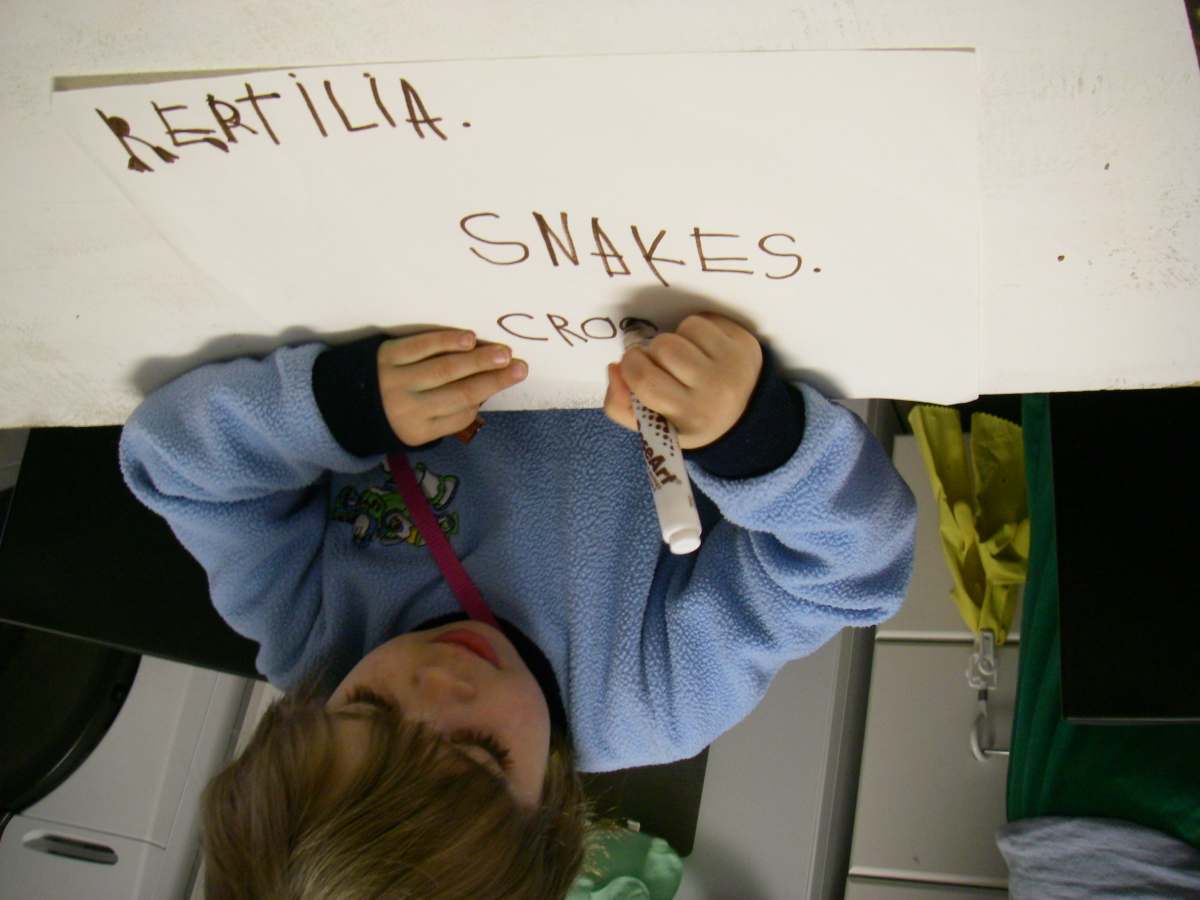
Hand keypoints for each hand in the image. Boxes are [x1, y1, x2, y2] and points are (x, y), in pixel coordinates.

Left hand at [377, 329, 526, 444]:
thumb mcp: (414, 428)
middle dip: (494, 380)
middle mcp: (408, 408)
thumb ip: (446, 416)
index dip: (483, 398)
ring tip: (503, 353)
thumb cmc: (389, 414)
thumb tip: (484, 392)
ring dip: (478, 360)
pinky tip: (469, 338)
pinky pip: (421, 346)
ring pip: (445, 369)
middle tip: (521, 368)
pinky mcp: (387, 355)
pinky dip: (446, 342)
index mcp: (417, 431)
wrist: (338, 401)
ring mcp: (397, 380)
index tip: (505, 380)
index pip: (459, 416)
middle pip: (459, 393)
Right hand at [604, 313, 762, 449]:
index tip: (632, 365)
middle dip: (653, 350)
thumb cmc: (688, 417)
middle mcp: (715, 391)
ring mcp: (733, 364)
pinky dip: (696, 330)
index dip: (631, 366)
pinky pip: (706, 320)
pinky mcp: (745, 343)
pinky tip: (700, 348)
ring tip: (682, 356)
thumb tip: (615, 367)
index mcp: (689, 416)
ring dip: (676, 338)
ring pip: (686, 328)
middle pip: (665, 348)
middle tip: (660, 363)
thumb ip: (620, 405)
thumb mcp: (653, 426)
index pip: (646, 380)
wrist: (744, 413)